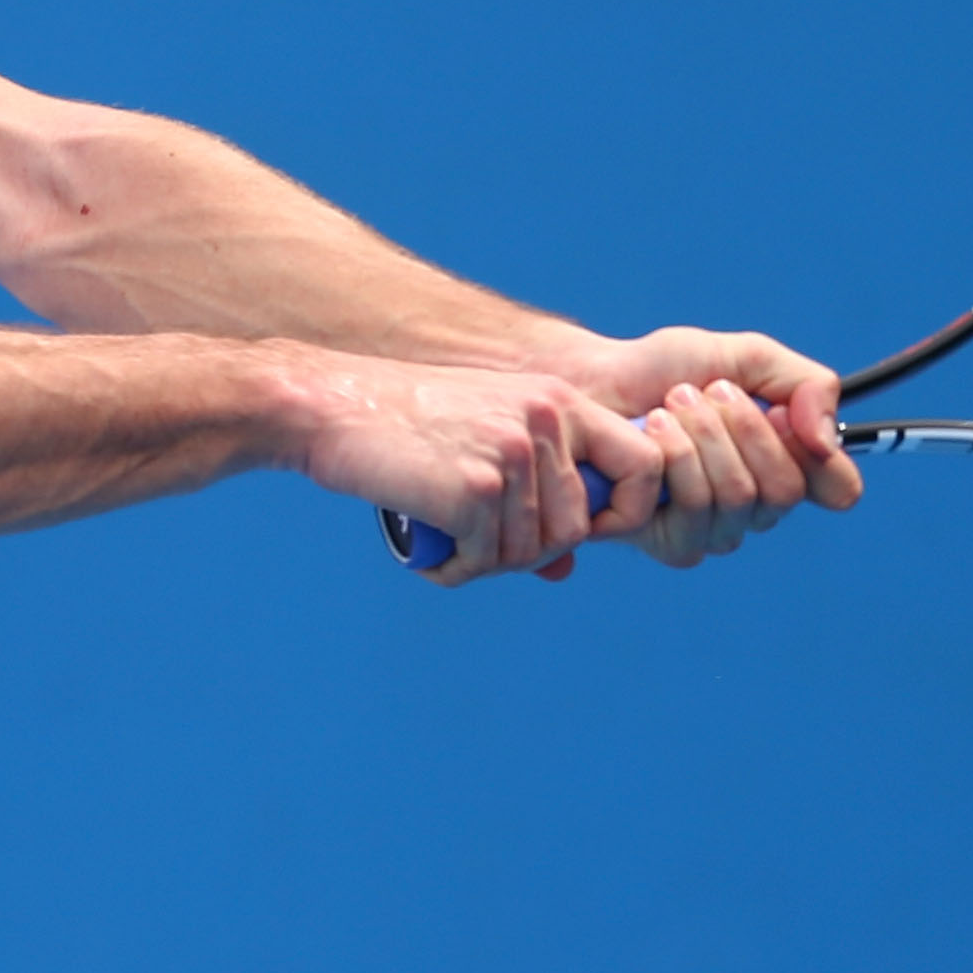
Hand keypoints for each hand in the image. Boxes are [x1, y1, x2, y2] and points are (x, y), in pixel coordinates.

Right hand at [297, 355, 664, 585]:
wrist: (331, 403)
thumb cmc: (405, 424)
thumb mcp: (485, 436)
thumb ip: (534, 489)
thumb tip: (565, 570)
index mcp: (560, 401)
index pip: (642, 462)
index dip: (627, 509)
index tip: (588, 530)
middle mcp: (546, 422)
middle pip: (577, 527)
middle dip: (531, 551)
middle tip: (480, 543)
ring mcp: (513, 455)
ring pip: (532, 551)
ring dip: (488, 563)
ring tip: (449, 544)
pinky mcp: (474, 490)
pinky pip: (485, 560)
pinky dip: (457, 570)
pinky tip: (432, 555)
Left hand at [552, 327, 863, 568]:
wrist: (590, 381)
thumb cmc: (661, 370)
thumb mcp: (744, 356)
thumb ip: (805, 384)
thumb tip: (827, 440)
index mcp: (783, 466)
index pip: (837, 489)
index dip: (821, 456)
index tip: (779, 411)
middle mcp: (755, 509)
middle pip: (785, 491)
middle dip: (742, 428)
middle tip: (704, 392)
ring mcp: (714, 531)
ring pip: (740, 498)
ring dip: (702, 435)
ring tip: (667, 406)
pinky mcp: (670, 543)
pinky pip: (696, 509)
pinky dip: (673, 457)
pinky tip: (648, 434)